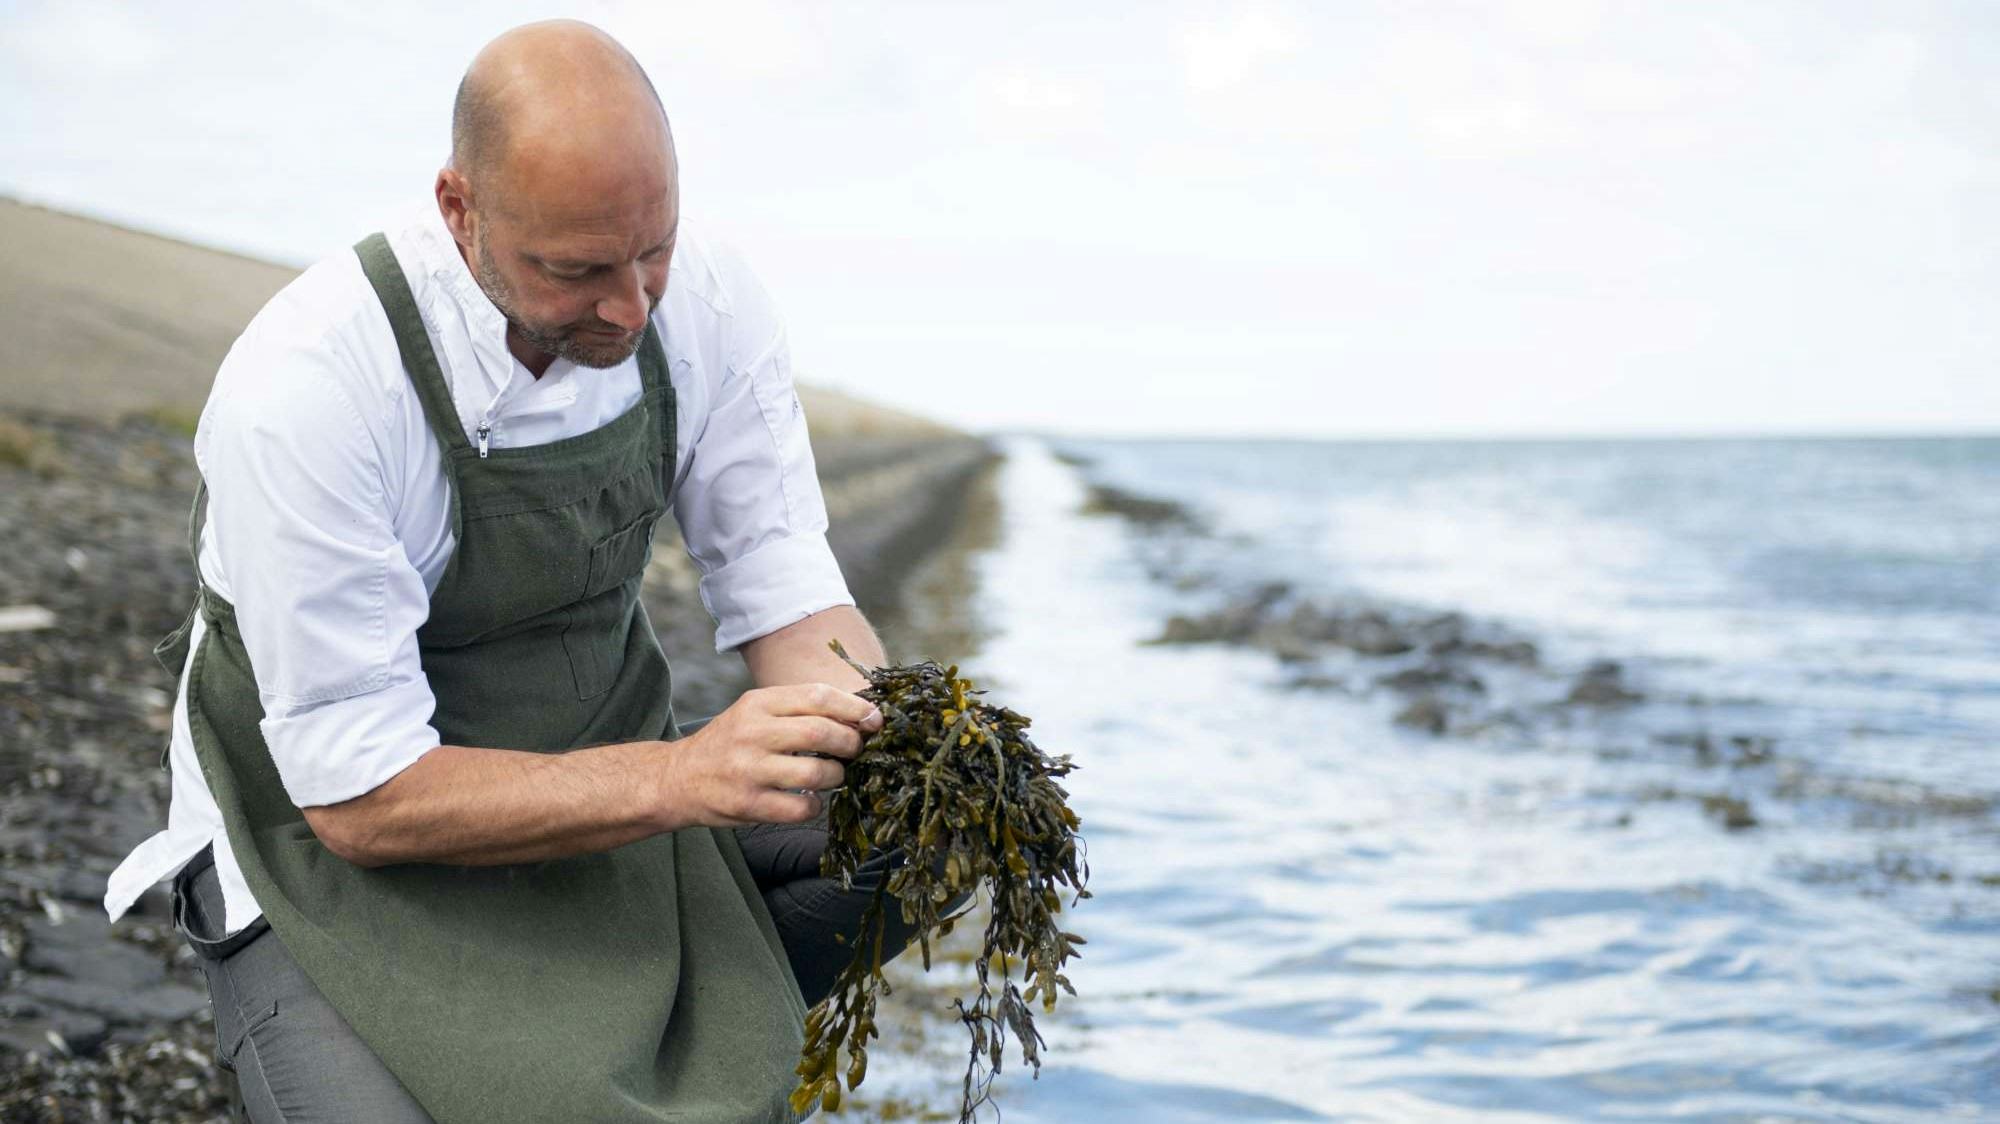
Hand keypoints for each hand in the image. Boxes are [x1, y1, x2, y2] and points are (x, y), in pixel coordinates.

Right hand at [660, 683, 882, 828]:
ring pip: (815, 774)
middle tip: (857, 749)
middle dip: (850, 743)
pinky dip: (814, 806)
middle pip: (820, 734)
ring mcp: (749, 770)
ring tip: (833, 775)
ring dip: (836, 776)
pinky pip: (800, 808)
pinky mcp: (748, 804)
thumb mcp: (755, 712)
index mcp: (757, 703)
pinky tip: (809, 801)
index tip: (875, 719)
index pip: (817, 697)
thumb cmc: (729, 742)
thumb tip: (859, 715)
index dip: (854, 708)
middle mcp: (752, 733)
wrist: (676, 778)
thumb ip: (799, 709)